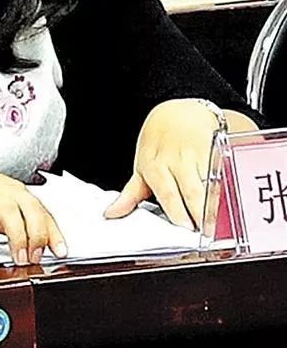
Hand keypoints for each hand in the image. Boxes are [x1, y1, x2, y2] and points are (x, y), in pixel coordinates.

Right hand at [0, 148, 66, 264]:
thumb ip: (10, 218)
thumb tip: (29, 238)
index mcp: (9, 189)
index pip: (40, 209)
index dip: (52, 231)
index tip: (60, 250)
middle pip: (30, 209)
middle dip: (39, 235)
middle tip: (39, 257)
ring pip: (7, 211)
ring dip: (18, 235)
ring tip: (21, 256)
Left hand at [105, 99, 257, 228]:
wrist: (179, 114)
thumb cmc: (158, 143)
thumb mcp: (142, 167)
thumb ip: (131, 194)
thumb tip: (112, 213)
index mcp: (156, 167)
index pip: (167, 193)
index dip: (177, 211)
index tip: (185, 228)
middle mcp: (178, 161)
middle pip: (192, 191)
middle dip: (200, 212)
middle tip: (206, 233)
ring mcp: (200, 156)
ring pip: (211, 183)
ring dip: (217, 203)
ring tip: (223, 222)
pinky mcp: (218, 152)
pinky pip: (226, 172)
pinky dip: (230, 186)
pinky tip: (235, 200)